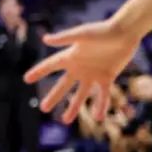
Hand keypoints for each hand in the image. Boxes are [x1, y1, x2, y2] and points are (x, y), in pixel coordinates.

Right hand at [23, 19, 137, 123]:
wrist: (125, 33)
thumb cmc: (102, 30)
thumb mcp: (82, 34)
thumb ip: (64, 39)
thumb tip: (45, 40)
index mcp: (70, 56)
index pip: (50, 66)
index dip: (38, 72)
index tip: (26, 79)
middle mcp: (79, 67)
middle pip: (63, 85)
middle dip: (53, 97)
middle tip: (43, 109)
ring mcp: (92, 74)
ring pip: (80, 94)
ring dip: (73, 108)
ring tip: (65, 121)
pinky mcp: (107, 77)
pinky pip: (102, 94)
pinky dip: (101, 105)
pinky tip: (99, 117)